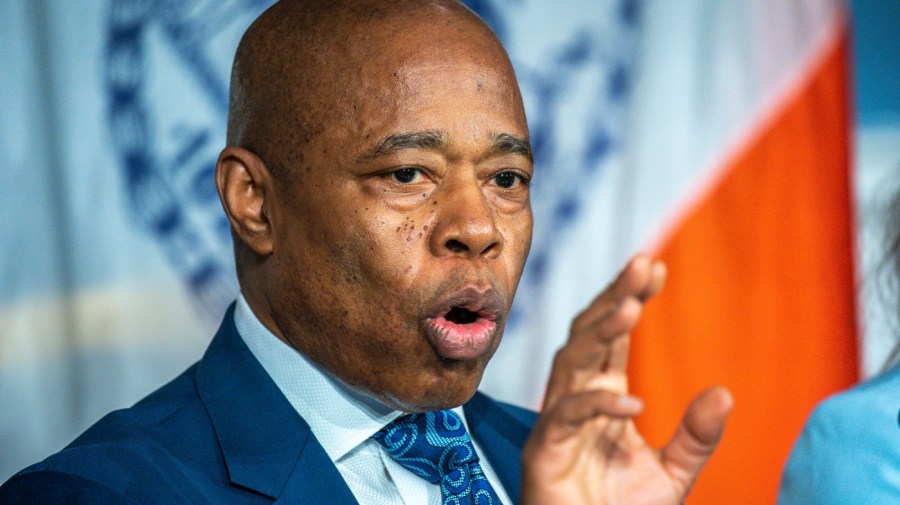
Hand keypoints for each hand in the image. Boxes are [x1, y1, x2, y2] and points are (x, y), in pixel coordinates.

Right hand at [520, 255, 732, 504]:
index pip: (612, 337)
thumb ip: (695, 435)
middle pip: (588, 334)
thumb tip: (724, 393)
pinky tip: (631, 402)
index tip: (656, 268)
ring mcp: (557, 421)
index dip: (629, 298)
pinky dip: (596, 404)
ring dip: (599, 332)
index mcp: (602, 396)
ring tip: (630, 307)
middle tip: (642, 263)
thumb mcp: (671, 473)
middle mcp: (577, 398)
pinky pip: (567, 416)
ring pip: (570, 362)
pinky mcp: (545, 449)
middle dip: (614, 296)